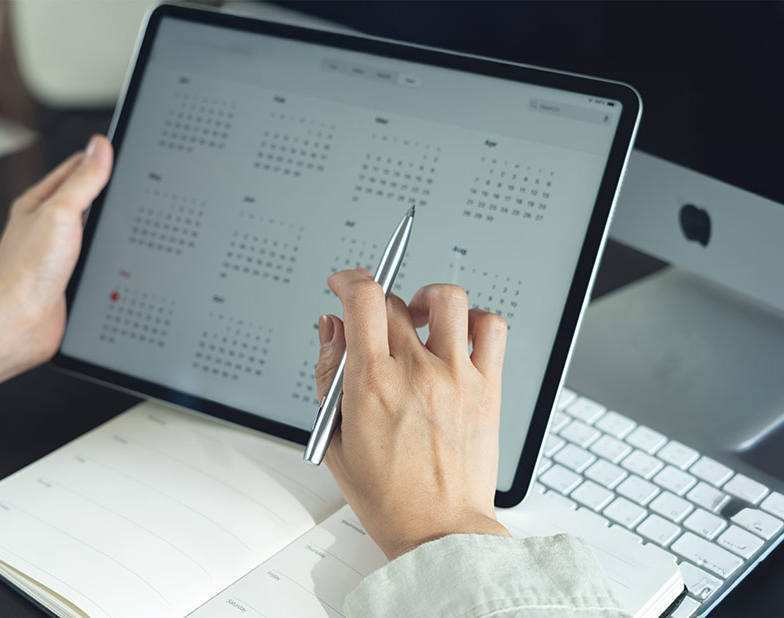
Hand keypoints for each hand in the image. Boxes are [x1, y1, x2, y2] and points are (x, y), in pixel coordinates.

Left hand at [0, 135, 112, 388]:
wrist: (18, 324)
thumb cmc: (26, 272)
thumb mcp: (60, 213)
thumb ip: (83, 180)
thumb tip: (100, 146)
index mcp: (38, 203)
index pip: (74, 169)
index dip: (99, 158)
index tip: (122, 148)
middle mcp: (47, 227)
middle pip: (86, 200)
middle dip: (109, 192)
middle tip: (134, 180)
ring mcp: (59, 255)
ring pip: (93, 231)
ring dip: (110, 228)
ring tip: (131, 216)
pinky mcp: (70, 280)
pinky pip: (96, 260)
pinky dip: (110, 256)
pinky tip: (122, 256)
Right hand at [315, 269, 510, 559]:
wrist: (440, 531)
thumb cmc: (389, 497)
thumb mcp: (336, 438)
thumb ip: (328, 374)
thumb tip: (330, 329)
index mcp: (372, 384)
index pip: (362, 298)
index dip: (347, 279)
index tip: (343, 283)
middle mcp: (416, 372)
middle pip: (394, 301)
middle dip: (376, 304)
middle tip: (373, 326)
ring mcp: (456, 376)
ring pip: (448, 300)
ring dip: (427, 299)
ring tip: (419, 317)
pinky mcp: (488, 387)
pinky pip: (491, 328)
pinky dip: (474, 319)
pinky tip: (457, 335)